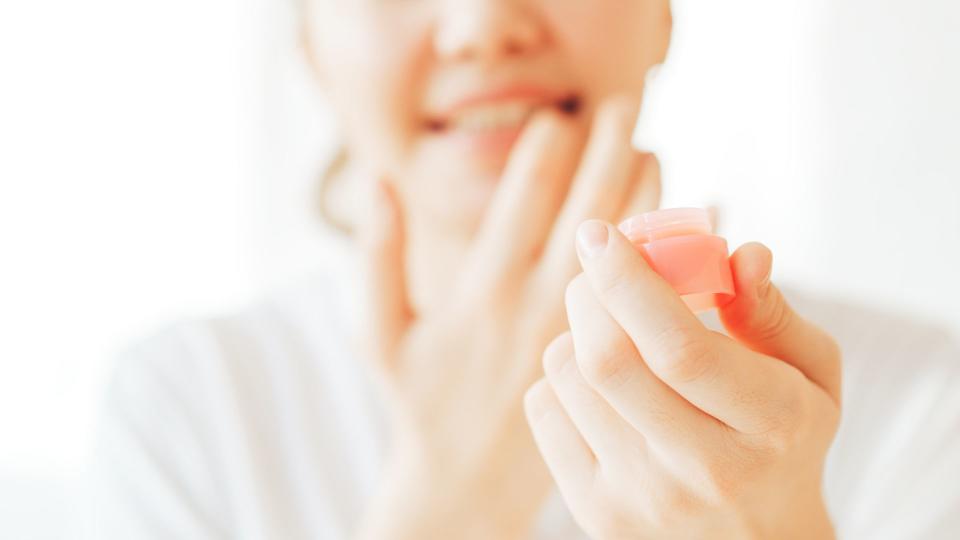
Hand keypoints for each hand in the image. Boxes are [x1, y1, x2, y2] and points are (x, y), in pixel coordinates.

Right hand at [354, 99, 660, 538]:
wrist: (466, 485)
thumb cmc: (420, 403)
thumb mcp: (381, 332)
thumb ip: (378, 255)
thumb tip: (377, 181)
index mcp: (481, 292)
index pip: (523, 199)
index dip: (545, 149)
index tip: (560, 115)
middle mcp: (535, 308)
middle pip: (584, 212)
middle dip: (605, 151)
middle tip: (621, 109)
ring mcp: (576, 337)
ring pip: (624, 255)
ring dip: (642, 198)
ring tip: (650, 152)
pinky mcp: (603, 364)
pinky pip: (642, 304)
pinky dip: (662, 262)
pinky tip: (674, 228)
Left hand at [524, 220, 841, 538]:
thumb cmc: (783, 441)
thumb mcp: (812, 375)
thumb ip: (774, 312)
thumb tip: (743, 253)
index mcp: (770, 423)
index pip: (680, 347)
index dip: (629, 280)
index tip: (600, 233)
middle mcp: (703, 470)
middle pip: (608, 359)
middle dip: (591, 292)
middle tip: (601, 268)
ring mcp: (641, 497)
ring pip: (568, 377)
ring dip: (576, 331)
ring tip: (612, 332)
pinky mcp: (594, 511)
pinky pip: (544, 409)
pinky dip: (560, 375)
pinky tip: (597, 383)